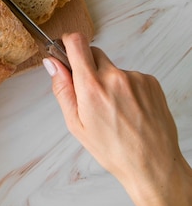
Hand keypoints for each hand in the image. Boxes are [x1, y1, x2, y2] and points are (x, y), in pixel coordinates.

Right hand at [44, 32, 191, 205]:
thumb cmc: (113, 150)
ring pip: (112, 68)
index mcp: (92, 87)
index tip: (65, 47)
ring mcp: (136, 78)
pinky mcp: (151, 81)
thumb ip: (62, 89)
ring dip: (109, 80)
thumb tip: (52, 64)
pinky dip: (127, 88)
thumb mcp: (76, 124)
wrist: (152, 164)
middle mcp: (115, 77)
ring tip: (116, 109)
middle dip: (88, 67)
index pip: (77, 43)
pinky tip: (129, 109)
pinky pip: (131, 76)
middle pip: (93, 53)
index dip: (68, 41)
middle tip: (90, 93)